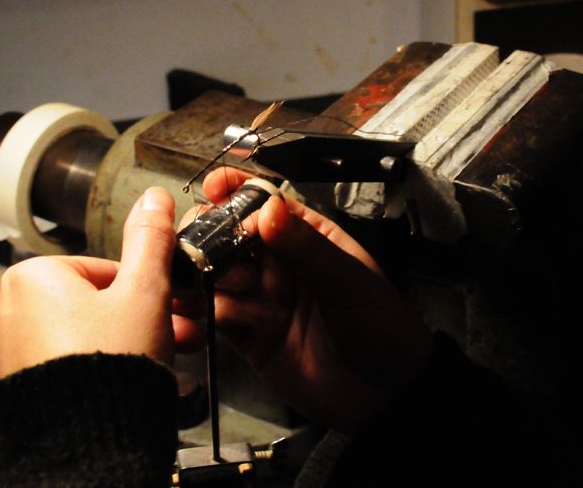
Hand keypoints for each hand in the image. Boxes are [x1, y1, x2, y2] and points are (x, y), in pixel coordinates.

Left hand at [0, 187, 182, 388]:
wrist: (84, 441)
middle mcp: (4, 312)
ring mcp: (0, 357)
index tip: (166, 311)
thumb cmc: (112, 362)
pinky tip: (114, 388)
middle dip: (132, 321)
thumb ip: (150, 242)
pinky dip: (83, 374)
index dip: (144, 291)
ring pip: (73, 340)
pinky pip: (53, 371)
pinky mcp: (4, 394)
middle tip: (167, 340)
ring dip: (112, 347)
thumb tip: (155, 199)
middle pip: (88, 307)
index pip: (103, 271)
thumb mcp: (146, 291)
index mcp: (32, 277)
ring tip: (147, 367)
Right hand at [193, 168, 431, 432]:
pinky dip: (197, 317)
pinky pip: (213, 318)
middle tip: (210, 253)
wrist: (386, 394)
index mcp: (307, 237)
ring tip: (209, 291)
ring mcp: (261, 299)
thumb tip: (269, 209)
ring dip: (202, 279)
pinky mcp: (248, 336)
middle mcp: (278, 263)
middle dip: (210, 238)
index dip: (235, 192)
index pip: (264, 203)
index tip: (213, 188)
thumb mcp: (348, 281)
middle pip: (227, 236)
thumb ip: (306, 248)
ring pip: (213, 276)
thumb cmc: (383, 327)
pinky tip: (196, 322)